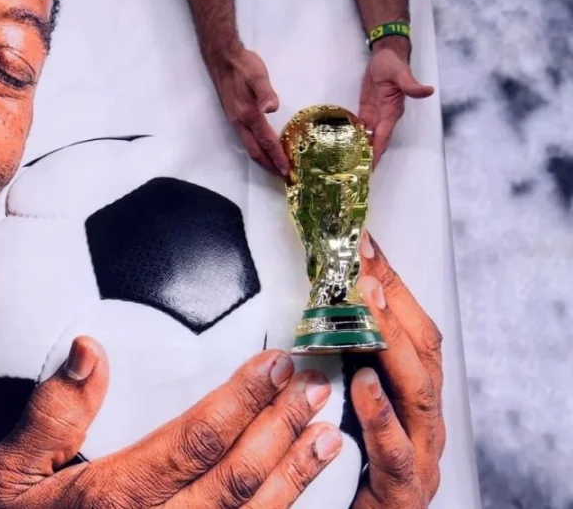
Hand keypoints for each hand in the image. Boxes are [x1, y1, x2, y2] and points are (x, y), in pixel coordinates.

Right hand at [0, 338, 343, 508]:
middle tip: (316, 387)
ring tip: (329, 435)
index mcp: (118, 497)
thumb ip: (49, 414)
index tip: (276, 366)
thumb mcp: (4, 472)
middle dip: (284, 429)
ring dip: (295, 474)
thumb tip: (90, 350)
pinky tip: (298, 492)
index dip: (244, 401)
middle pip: (238, 477)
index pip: (198, 440)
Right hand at [207, 45, 289, 176]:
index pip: (266, 141)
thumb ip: (265, 93)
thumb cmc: (242, 66)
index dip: (277, 157)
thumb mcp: (257, 76)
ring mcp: (235, 121)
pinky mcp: (234, 116)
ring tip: (275, 168)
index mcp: (248, 115)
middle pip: (255, 151)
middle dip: (269, 166)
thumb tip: (272, 108)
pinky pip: (247, 139)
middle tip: (283, 177)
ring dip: (263, 160)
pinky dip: (257, 149)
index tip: (287, 170)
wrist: (222, 58)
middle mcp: (240, 122)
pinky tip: (263, 148)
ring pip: (249, 147)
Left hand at [350, 232, 445, 507]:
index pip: (408, 326)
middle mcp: (421, 420)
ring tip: (367, 309)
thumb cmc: (347, 471)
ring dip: (391, 345)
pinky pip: (397, 453)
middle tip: (363, 265)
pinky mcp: (403, 492)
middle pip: (421, 350)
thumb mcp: (340, 406)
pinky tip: (364, 387)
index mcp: (406, 394)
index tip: (361, 243)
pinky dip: (381, 418)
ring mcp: (419, 454)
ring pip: (417, 393)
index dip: (388, 283)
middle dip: (393, 303)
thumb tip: (305, 309)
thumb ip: (333, 363)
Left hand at [358, 39, 434, 165]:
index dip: (377, 151)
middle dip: (368, 157)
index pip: (384, 136)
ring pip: (368, 136)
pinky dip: (355, 136)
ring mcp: (375, 114)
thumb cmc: (394, 63)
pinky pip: (361, 127)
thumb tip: (429, 91)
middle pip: (376, 141)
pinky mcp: (367, 109)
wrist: (385, 54)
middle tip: (357, 174)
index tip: (371, 167)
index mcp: (393, 112)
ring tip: (349, 165)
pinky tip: (346, 146)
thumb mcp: (401, 73)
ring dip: (360, 149)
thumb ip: (411, 85)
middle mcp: (384, 117)